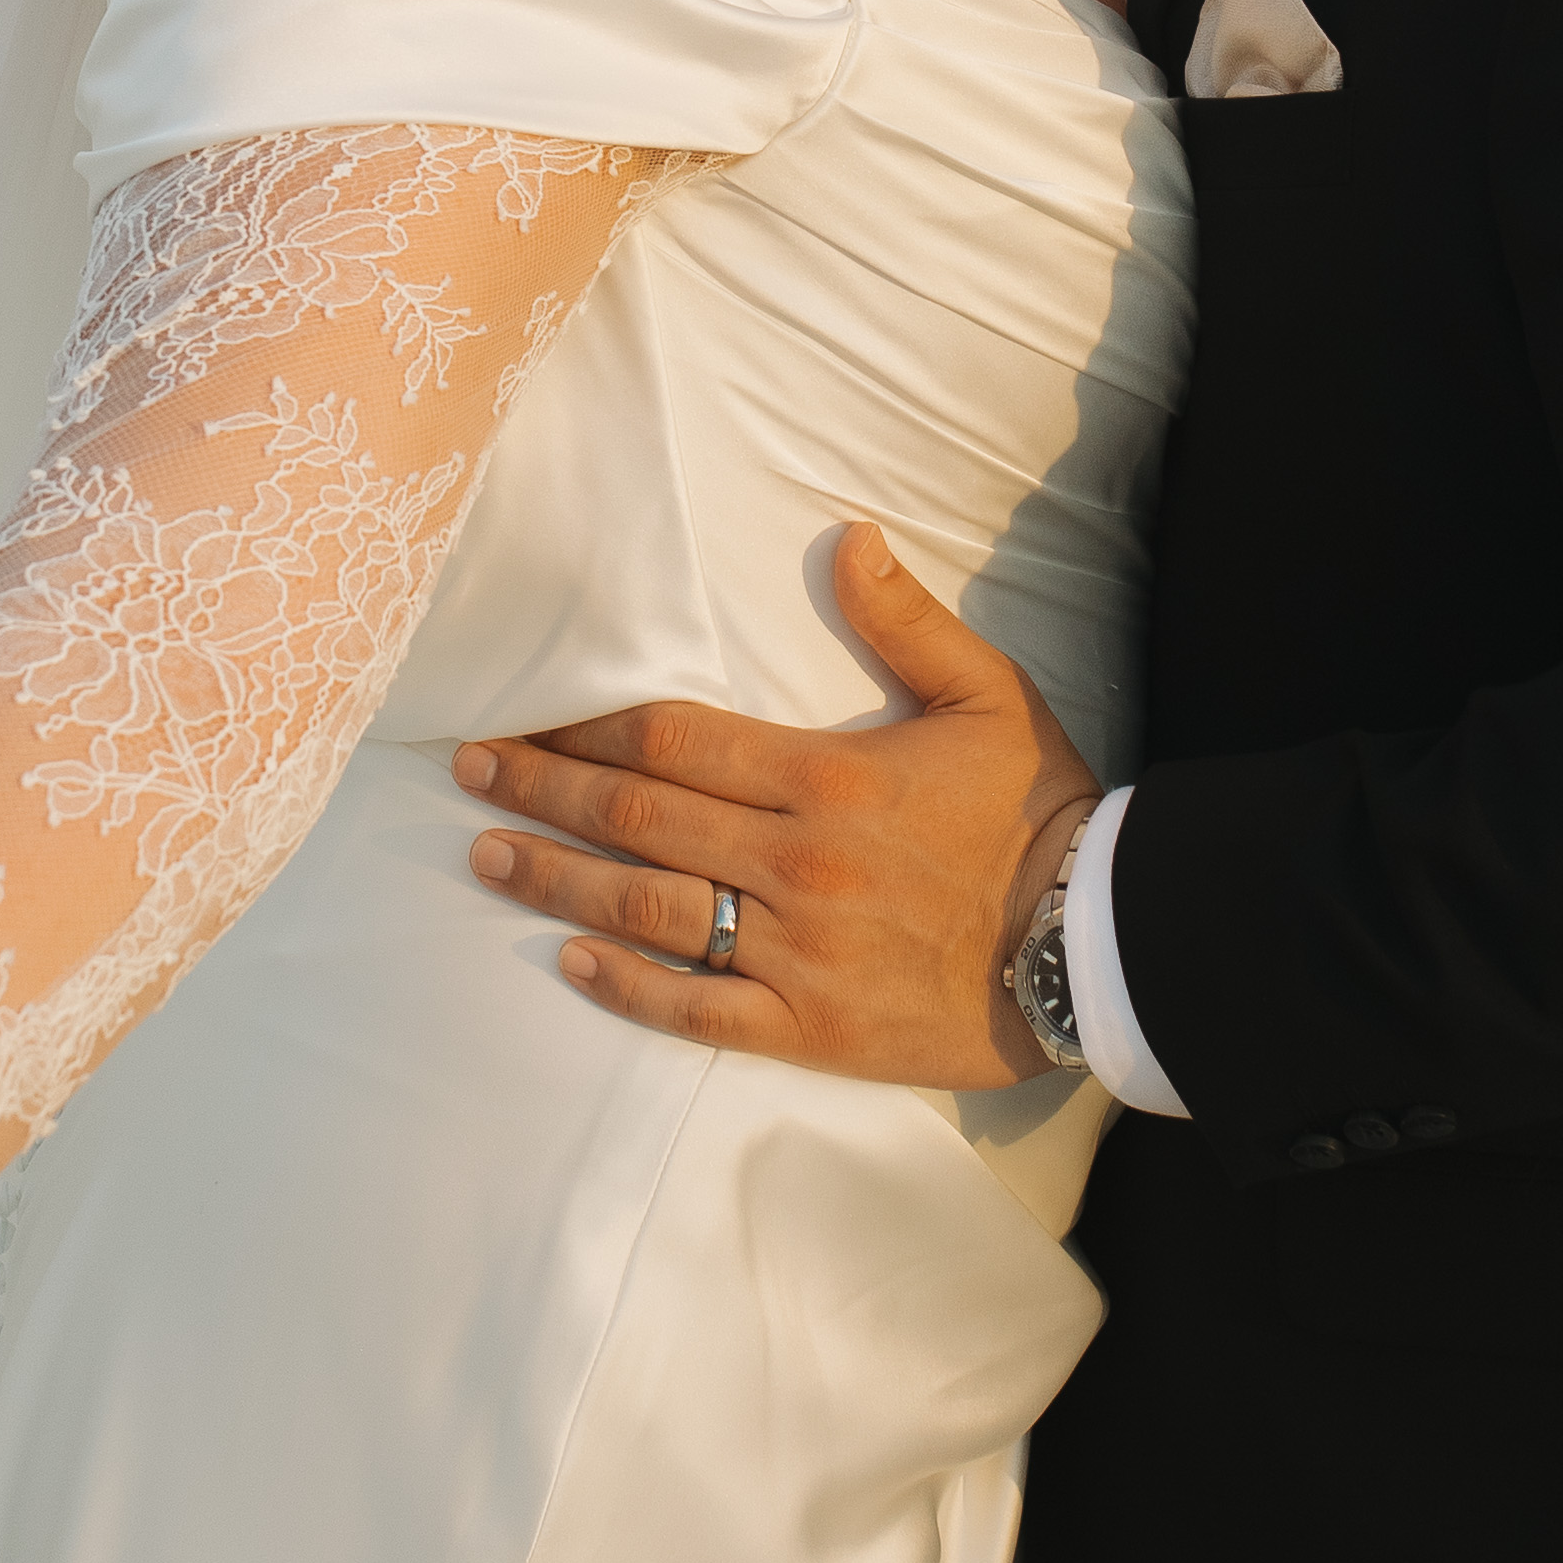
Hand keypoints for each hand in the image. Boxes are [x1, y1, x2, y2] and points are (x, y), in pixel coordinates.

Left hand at [455, 524, 1100, 1086]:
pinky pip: (696, 1008)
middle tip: (468, 772)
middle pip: (637, 818)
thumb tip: (848, 537)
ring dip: (557, 879)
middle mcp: (796, 862)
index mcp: (827, 777)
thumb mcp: (989, 693)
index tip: (523, 714)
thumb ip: (907, 620)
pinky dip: (626, 987)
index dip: (585, 727)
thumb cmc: (1038, 814)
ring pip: (647, 909)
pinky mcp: (808, 1026)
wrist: (1094, 944)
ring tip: (488, 855)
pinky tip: (570, 960)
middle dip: (541, 791)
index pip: (672, 741)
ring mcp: (796, 950)